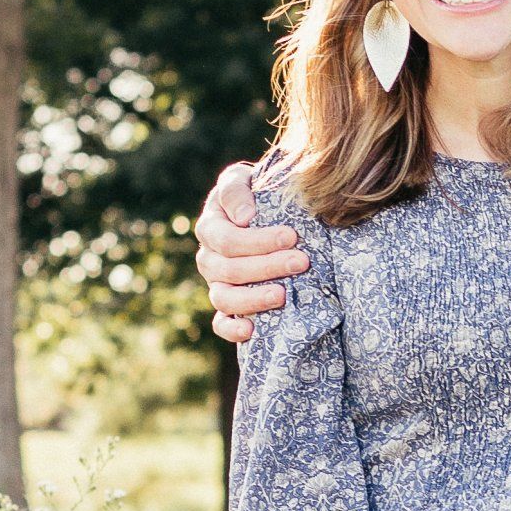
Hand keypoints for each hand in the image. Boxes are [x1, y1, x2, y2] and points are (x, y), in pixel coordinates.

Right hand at [195, 160, 309, 342]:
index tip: (292, 236)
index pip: (228, 239)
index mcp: (210, 228)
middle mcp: (209, 258)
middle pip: (229, 270)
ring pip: (224, 298)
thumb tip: (245, 216)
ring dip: (253, 300)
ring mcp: (216, 284)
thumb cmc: (256, 195)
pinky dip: (232, 330)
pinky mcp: (226, 307)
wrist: (264, 214)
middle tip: (301, 262)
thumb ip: (237, 191)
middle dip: (267, 267)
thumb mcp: (242, 179)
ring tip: (283, 295)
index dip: (258, 241)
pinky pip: (220, 324)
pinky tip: (252, 330)